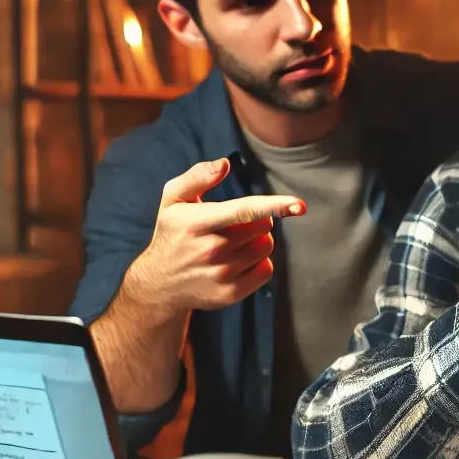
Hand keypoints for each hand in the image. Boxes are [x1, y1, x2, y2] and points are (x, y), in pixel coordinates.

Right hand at [123, 158, 303, 316]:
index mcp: (195, 223)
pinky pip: (266, 270)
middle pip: (262, 226)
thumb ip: (197, 177)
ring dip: (257, 240)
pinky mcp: (231, 294)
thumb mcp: (173, 200)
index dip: (273, 205)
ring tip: (232, 243)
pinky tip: (237, 261)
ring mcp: (221, 275)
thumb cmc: (173, 233)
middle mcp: (209, 251)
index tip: (299, 205)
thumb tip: (225, 164)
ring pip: (266, 246)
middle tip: (234, 224)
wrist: (159, 285)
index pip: (242, 211)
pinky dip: (259, 262)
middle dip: (256, 219)